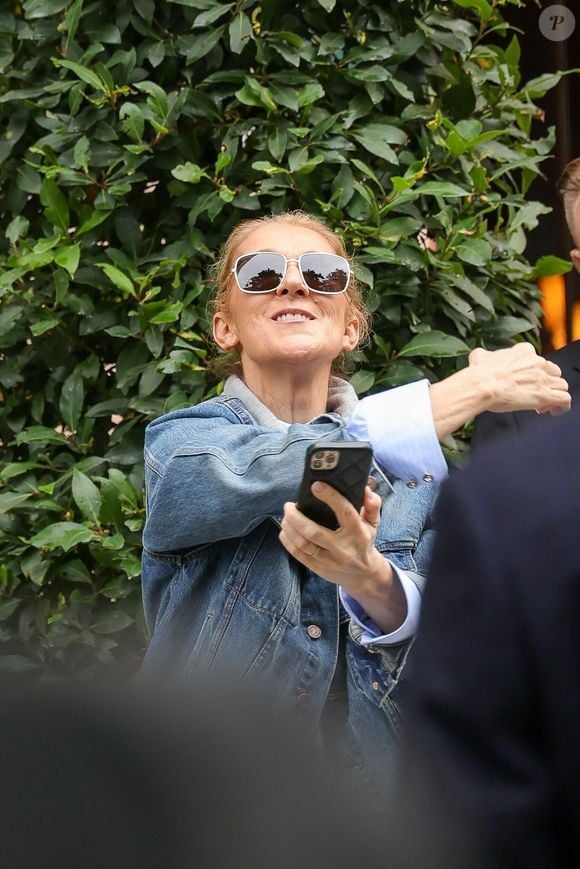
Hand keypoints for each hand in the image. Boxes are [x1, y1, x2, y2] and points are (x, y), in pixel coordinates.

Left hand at [279, 482, 405, 633]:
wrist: (363, 575)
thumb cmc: (364, 542)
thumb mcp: (372, 524)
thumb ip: (372, 505)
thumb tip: (365, 489)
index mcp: (358, 533)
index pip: (344, 512)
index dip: (330, 497)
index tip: (316, 485)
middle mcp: (344, 548)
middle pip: (313, 531)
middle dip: (296, 516)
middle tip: (289, 505)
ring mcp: (330, 561)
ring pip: (303, 544)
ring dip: (289, 528)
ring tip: (286, 516)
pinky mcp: (319, 569)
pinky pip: (299, 555)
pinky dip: (288, 541)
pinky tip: (285, 531)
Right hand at [468, 343, 570, 415]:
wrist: (483, 385)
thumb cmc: (481, 373)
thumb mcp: (479, 356)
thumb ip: (485, 355)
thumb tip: (479, 356)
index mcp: (524, 351)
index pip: (537, 360)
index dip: (534, 372)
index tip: (527, 380)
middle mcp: (537, 363)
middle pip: (552, 371)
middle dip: (546, 382)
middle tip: (535, 392)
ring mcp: (543, 379)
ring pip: (561, 384)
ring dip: (554, 393)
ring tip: (545, 403)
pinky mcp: (545, 395)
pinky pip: (564, 399)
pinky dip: (561, 405)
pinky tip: (553, 410)